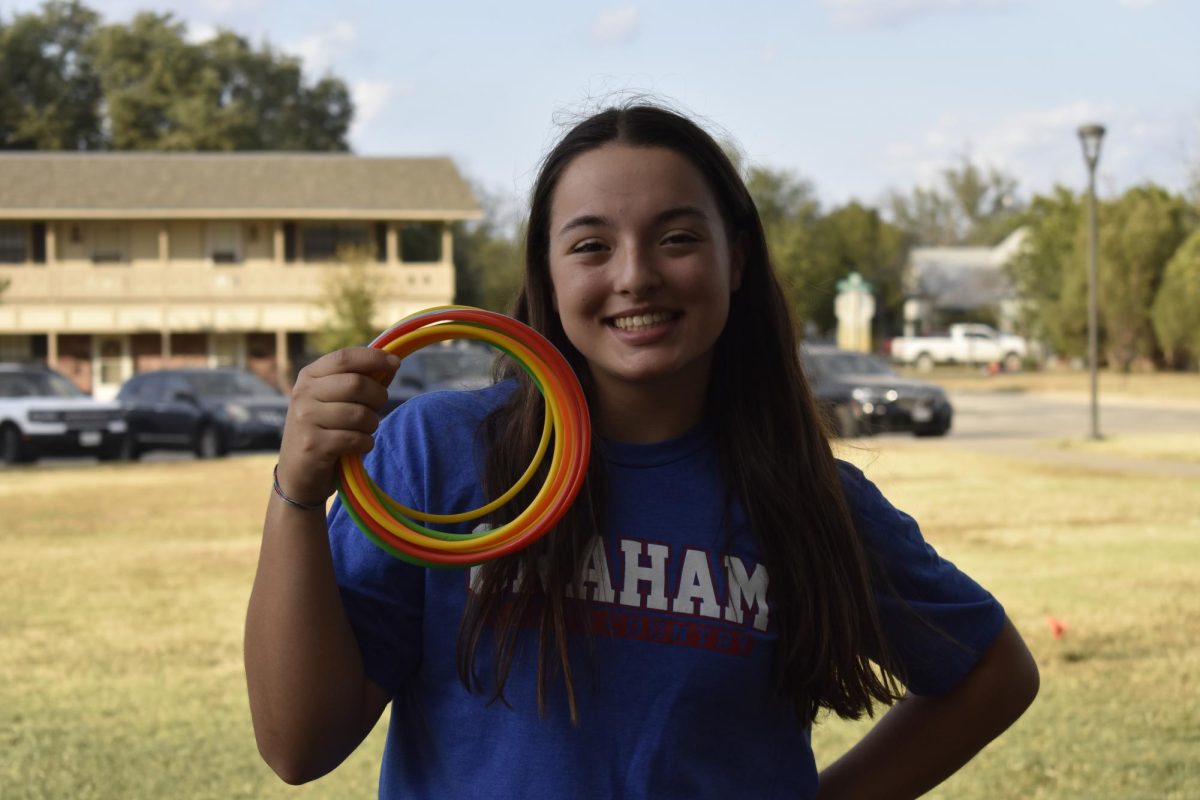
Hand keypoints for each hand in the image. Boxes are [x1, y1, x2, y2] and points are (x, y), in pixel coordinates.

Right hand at [276, 347, 399, 503]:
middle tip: (377, 409)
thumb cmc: (326, 432)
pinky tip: (357, 447)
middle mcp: (303, 394)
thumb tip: (391, 364)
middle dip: (378, 397)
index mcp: (309, 376)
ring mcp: (305, 419)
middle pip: (356, 384)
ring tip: (363, 431)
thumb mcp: (336, 401)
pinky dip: (365, 444)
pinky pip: (356, 439)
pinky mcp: (313, 445)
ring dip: (372, 425)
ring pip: (360, 414)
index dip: (374, 358)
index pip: (344, 358)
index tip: (396, 363)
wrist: (299, 475)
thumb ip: (361, 381)